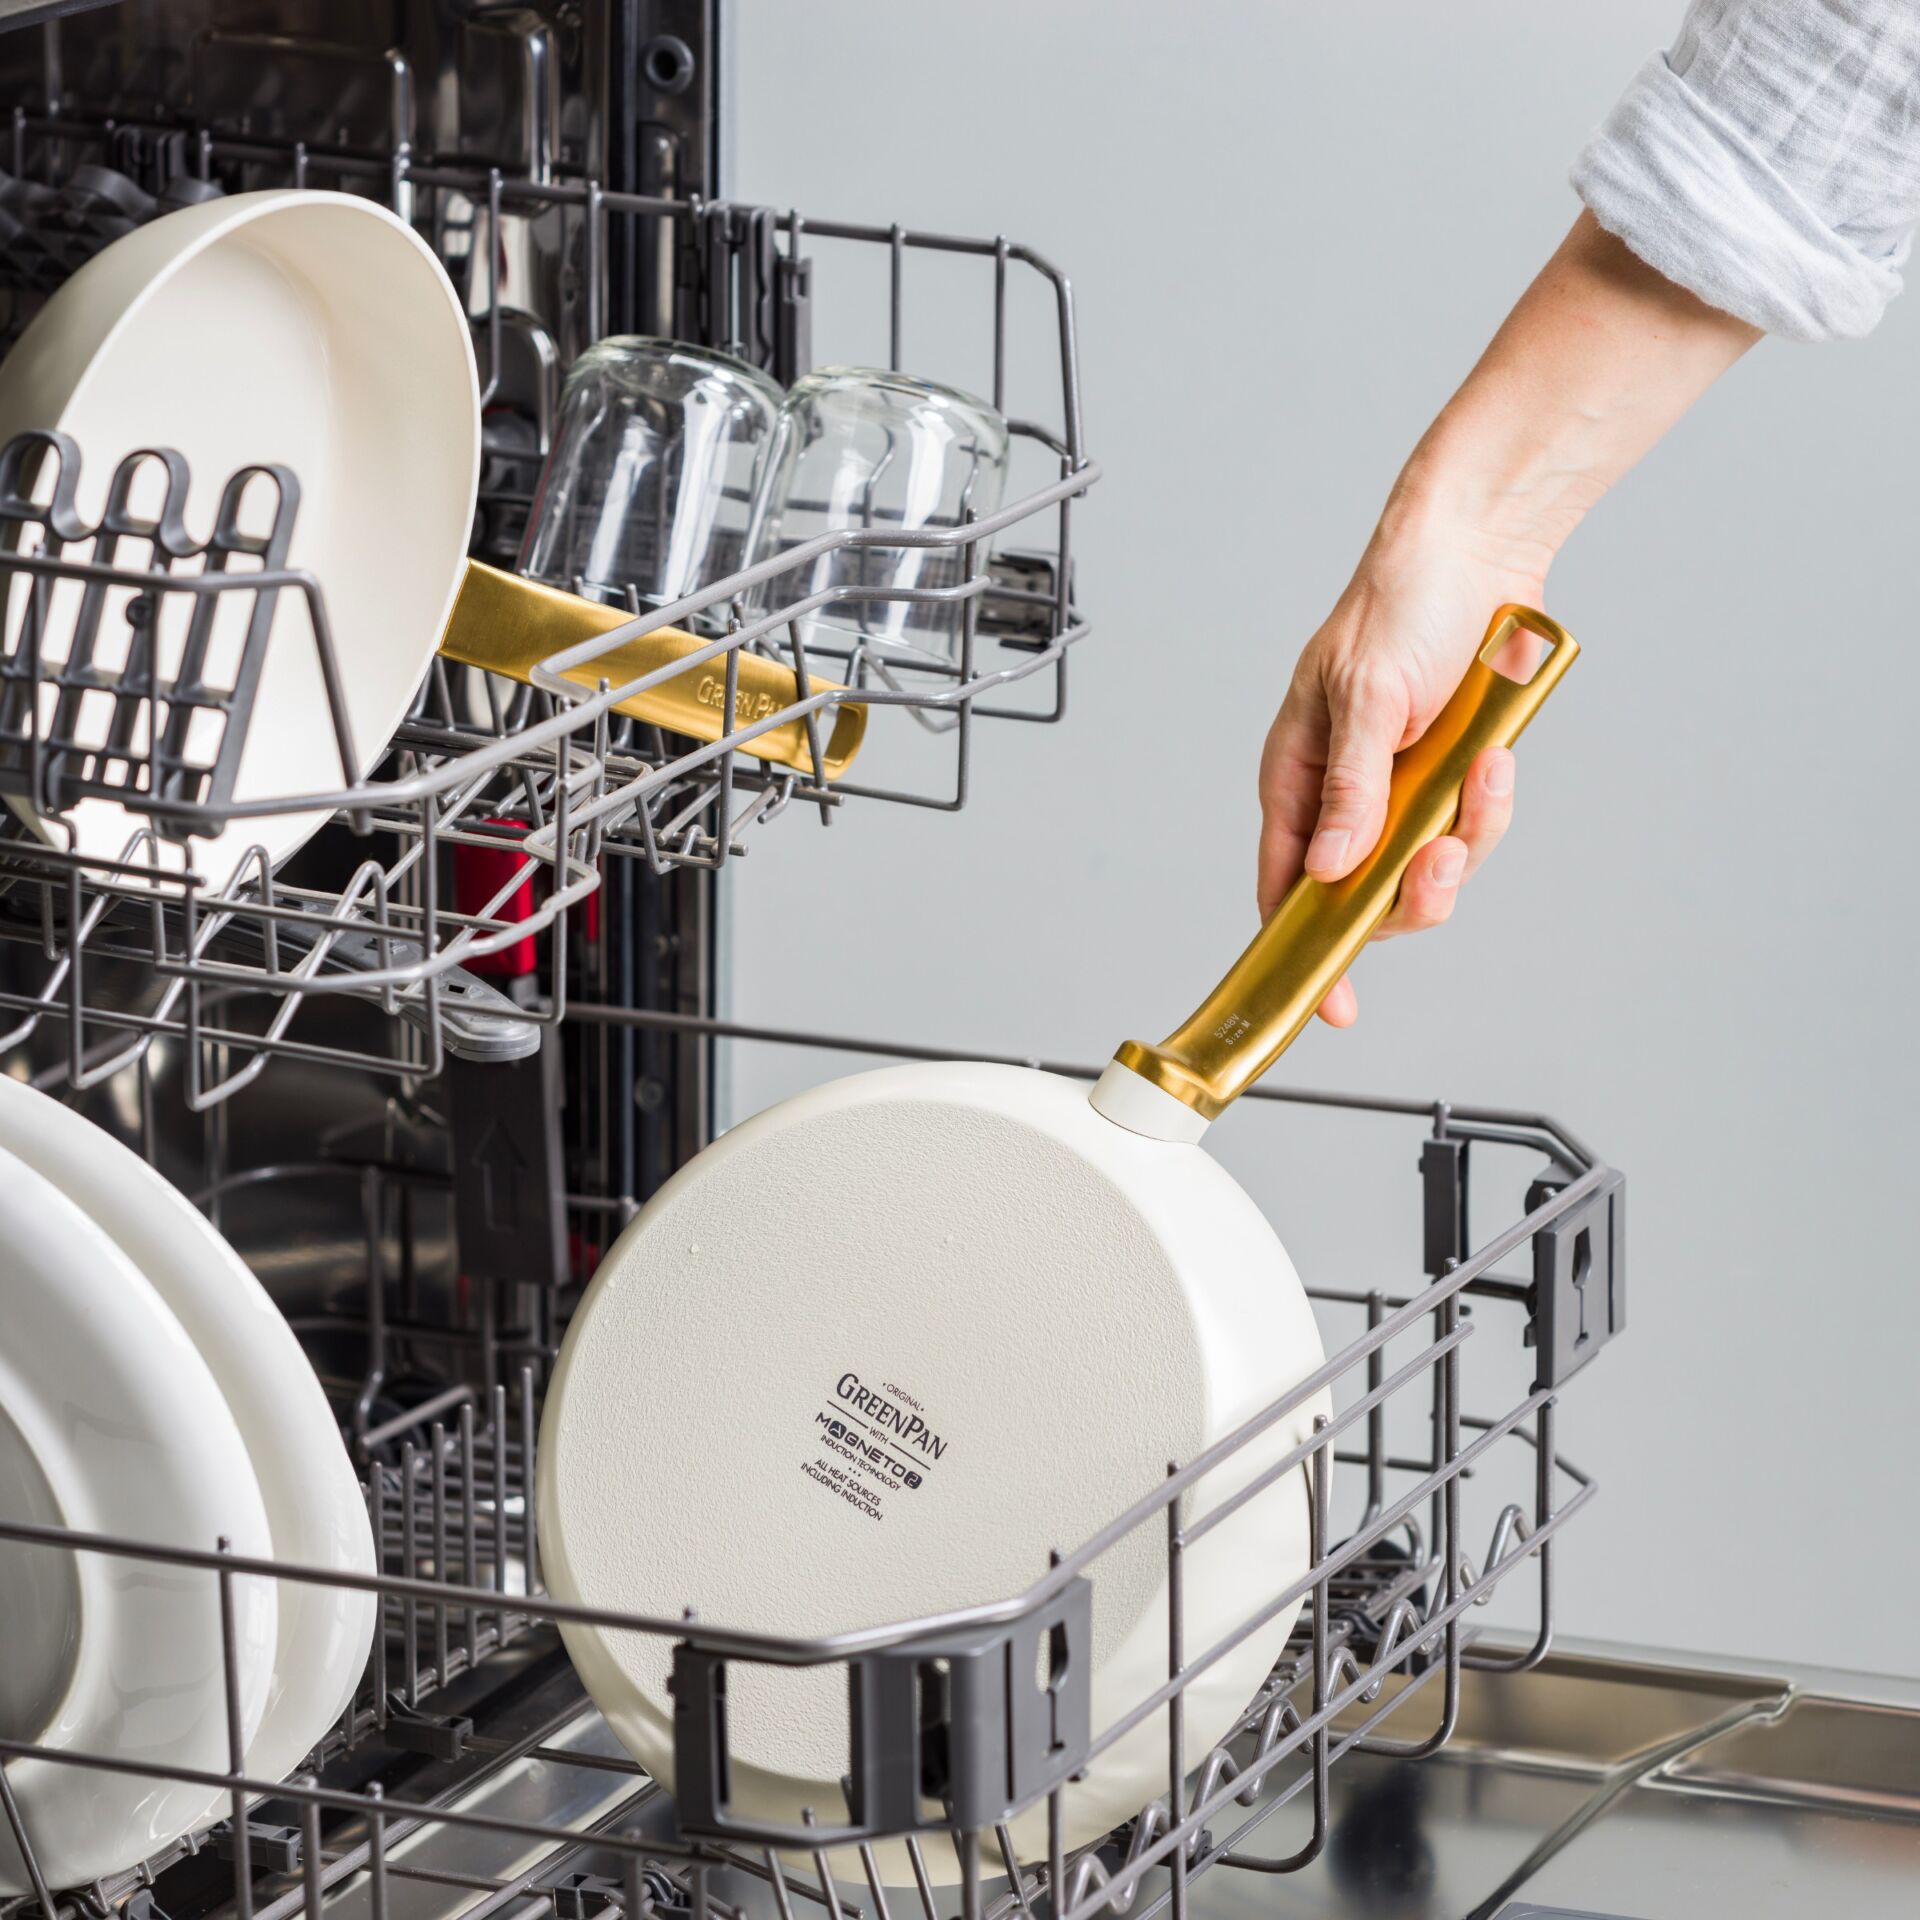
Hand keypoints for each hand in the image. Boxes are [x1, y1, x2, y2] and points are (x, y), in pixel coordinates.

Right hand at [1257, 512, 1544, 1026]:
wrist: (1479, 553)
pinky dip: (1490, 806)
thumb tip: (1328, 870)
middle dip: (1409, 892)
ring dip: (1461, 841)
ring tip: (1482, 777)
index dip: (1306, 951)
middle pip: (1365, 896)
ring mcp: (1401, 791)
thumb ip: (1350, 789)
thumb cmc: (1400, 605)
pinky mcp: (1452, 778)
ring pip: (1427, 868)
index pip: (1286, 888)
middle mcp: (1344, 797)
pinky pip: (1472, 827)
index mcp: (1296, 779)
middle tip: (1437, 859)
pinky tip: (1495, 760)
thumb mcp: (1365, 697)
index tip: (1333, 1004)